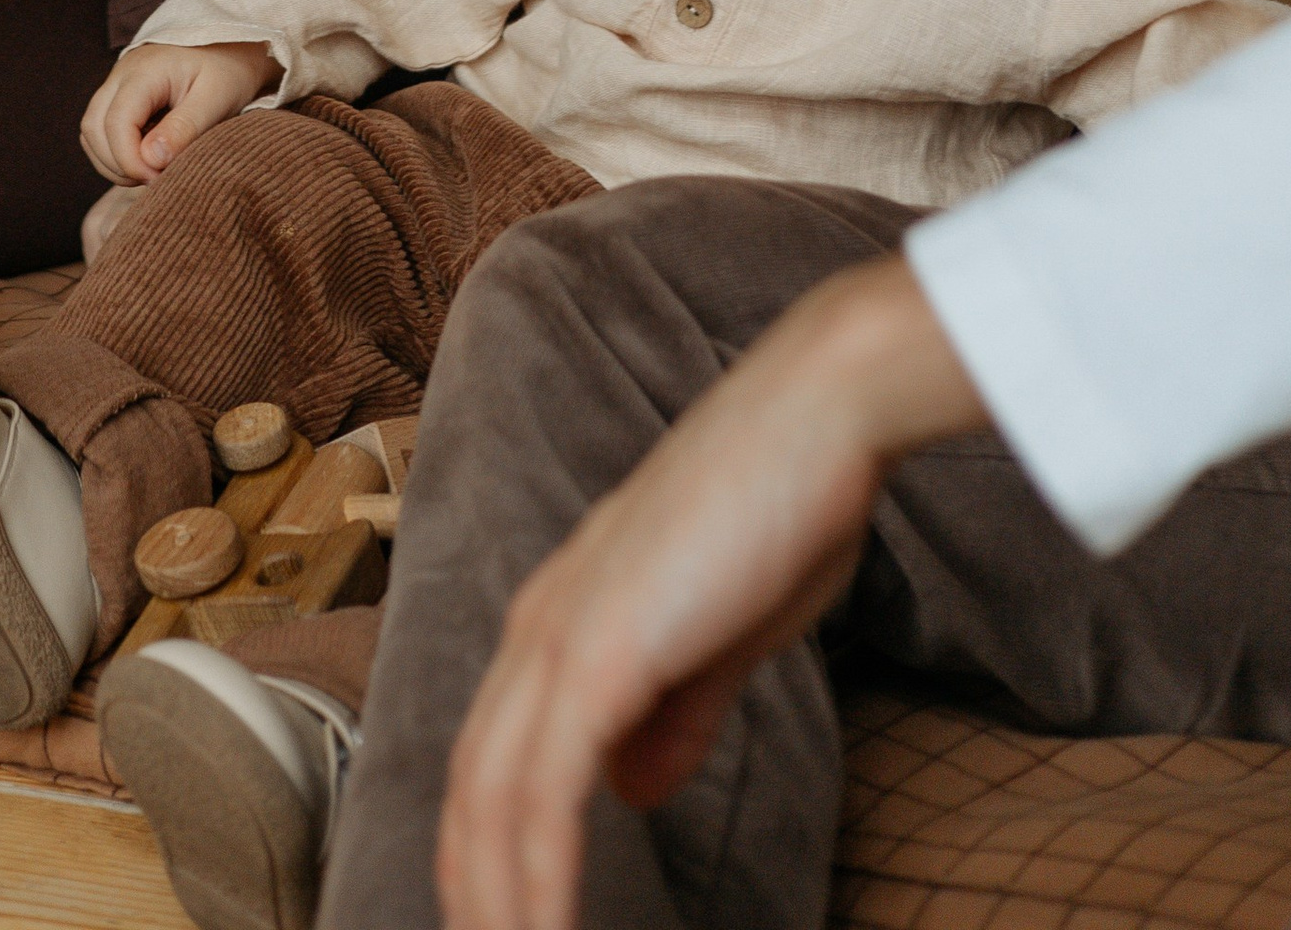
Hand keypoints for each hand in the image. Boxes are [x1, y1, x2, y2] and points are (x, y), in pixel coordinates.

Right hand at [80, 40, 276, 183]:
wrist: (232, 45)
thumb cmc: (227, 71)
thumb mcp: (216, 99)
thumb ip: (184, 128)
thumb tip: (149, 160)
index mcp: (145, 71)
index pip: (116, 122)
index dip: (130, 161)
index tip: (159, 179)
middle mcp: (121, 74)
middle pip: (94, 128)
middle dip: (118, 165)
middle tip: (156, 180)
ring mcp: (117, 83)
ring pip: (92, 131)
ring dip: (113, 162)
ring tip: (151, 173)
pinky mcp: (120, 95)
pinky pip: (101, 130)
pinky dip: (115, 153)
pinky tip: (146, 160)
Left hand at [438, 256, 982, 929]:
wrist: (820, 412)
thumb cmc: (787, 504)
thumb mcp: (726, 631)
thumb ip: (674, 709)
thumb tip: (630, 790)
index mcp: (562, 613)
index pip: (492, 757)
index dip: (487, 849)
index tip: (503, 921)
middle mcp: (539, 622)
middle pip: (470, 791)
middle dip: (474, 890)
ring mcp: (560, 633)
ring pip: (492, 803)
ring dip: (499, 902)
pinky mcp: (597, 650)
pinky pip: (543, 793)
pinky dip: (537, 879)